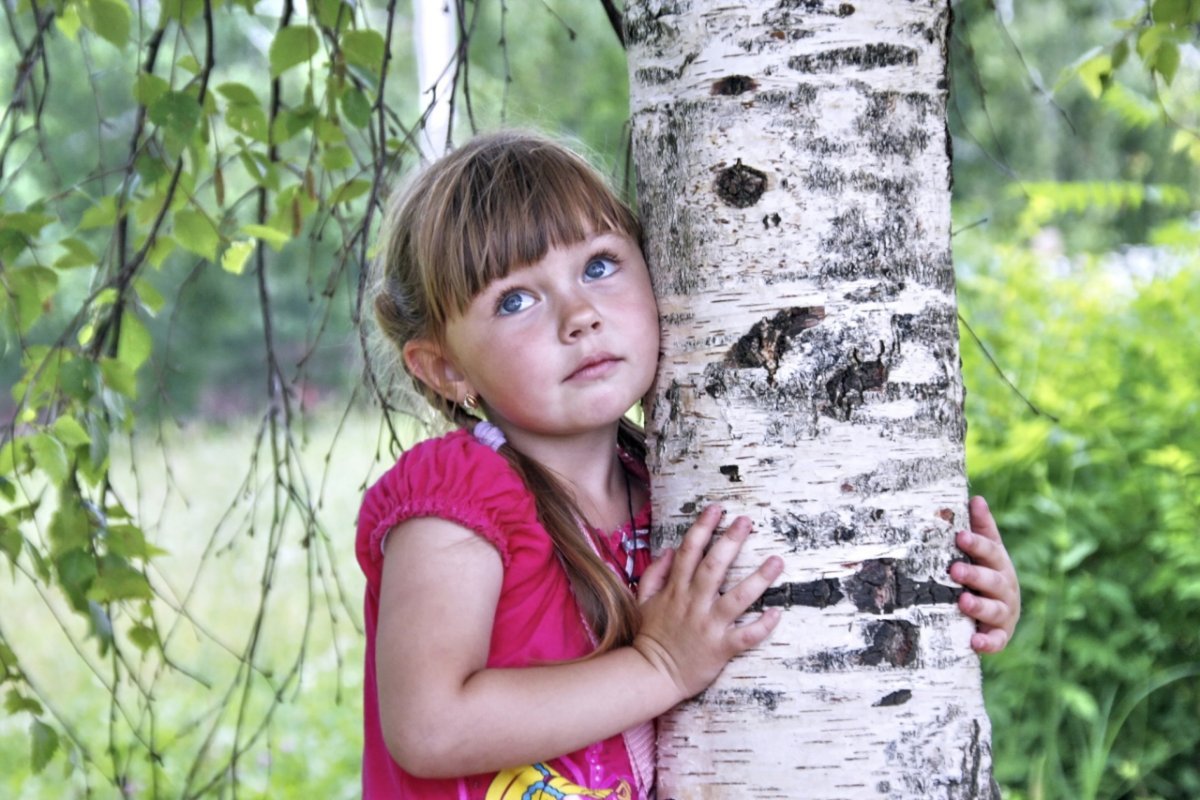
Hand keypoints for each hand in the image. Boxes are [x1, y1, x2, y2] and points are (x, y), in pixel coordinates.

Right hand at [632, 505, 783, 700]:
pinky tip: (778, 613)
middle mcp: (694, 603)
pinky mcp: (721, 648)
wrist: (651, 675)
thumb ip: (655, 574)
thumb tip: (670, 550)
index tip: (717, 509)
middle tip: (746, 521)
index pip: (690, 552)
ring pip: (737, 598)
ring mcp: (709, 625)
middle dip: (730, 541)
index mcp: (676, 590)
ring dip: (758, 579)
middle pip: (714, 567)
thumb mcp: (643, 601)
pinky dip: (762, 626)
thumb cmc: (650, 637)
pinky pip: (745, 636)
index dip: (703, 528)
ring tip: (777, 561)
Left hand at [950, 495, 1020, 653]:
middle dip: (974, 574)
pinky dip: (988, 643)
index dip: (976, 543)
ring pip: (994, 609)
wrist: (997, 613)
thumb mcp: (985, 551)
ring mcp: (1004, 612)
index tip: (959, 535)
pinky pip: (996, 641)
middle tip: (954, 569)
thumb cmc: (985, 573)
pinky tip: (975, 642)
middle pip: (992, 579)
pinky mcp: (1000, 635)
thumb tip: (976, 497)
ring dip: (979, 605)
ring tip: (963, 601)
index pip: (990, 550)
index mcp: (999, 563)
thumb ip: (981, 528)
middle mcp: (1005, 587)